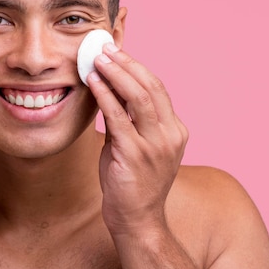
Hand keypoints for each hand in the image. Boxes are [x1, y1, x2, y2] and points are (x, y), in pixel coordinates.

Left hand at [87, 43, 187, 235]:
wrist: (137, 220)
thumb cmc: (133, 183)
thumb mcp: (136, 145)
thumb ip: (128, 120)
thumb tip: (110, 90)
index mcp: (174, 130)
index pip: (157, 89)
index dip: (136, 67)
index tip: (117, 52)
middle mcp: (170, 134)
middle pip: (151, 86)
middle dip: (126, 63)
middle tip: (105, 48)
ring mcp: (156, 144)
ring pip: (138, 96)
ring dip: (116, 73)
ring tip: (98, 58)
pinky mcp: (136, 154)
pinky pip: (119, 116)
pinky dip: (105, 95)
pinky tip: (93, 82)